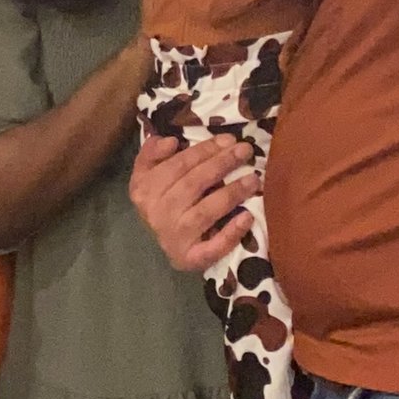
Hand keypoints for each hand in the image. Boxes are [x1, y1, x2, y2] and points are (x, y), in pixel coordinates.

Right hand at [127, 131, 256, 272]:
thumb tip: (170, 141)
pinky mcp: (189, 258)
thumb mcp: (148, 174)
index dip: (205, 150)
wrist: (168, 244)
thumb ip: (152, 153)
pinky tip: (247, 217)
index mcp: (144, 189)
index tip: (229, 139)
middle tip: (245, 150)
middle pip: (193, 184)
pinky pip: (212, 247)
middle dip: (222, 164)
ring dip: (231, 193)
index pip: (178, 165)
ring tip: (253, 179)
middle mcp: (156, 213)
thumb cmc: (163, 201)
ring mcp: (173, 237)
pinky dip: (230, 233)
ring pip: (205, 211)